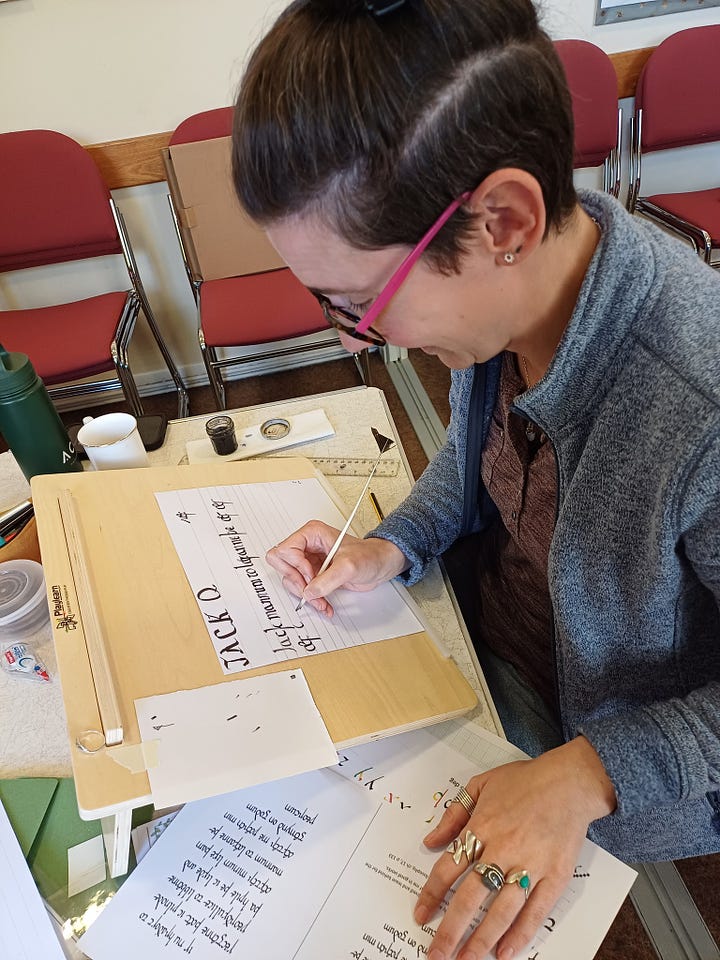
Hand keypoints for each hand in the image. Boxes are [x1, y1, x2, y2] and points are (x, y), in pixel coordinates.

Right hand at [265, 521, 408, 615]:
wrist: (380, 565)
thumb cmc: (369, 556)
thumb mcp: (349, 566)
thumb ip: (328, 579)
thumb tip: (309, 592)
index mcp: (312, 534)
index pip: (285, 550)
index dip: (296, 566)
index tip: (312, 575)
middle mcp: (307, 546)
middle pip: (281, 564)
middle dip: (296, 581)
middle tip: (312, 590)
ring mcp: (308, 561)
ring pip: (289, 579)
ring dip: (304, 594)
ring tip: (321, 601)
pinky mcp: (313, 574)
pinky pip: (301, 589)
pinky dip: (310, 599)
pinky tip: (324, 604)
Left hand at [415, 736, 616, 959]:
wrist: (569, 781)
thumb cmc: (525, 780)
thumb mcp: (481, 784)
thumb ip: (454, 813)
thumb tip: (430, 840)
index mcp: (482, 827)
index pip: (448, 868)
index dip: (432, 895)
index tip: (420, 915)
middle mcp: (503, 849)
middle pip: (471, 897)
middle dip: (450, 930)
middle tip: (436, 954)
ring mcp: (530, 865)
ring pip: (501, 910)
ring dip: (481, 939)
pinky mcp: (555, 876)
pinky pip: (535, 911)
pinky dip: (520, 934)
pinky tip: (505, 953)